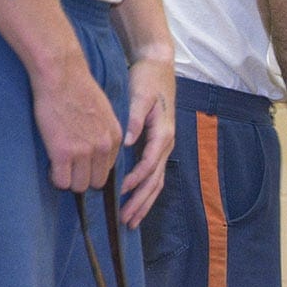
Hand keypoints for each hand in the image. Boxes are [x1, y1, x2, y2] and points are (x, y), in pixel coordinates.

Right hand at [30, 52, 122, 192]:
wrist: (61, 74)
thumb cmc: (78, 87)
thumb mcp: (104, 112)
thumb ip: (104, 132)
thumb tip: (98, 148)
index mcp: (115, 138)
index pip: (108, 170)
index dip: (93, 170)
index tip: (82, 165)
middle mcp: (103, 147)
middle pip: (96, 182)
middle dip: (82, 179)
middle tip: (69, 169)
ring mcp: (83, 151)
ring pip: (79, 185)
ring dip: (68, 180)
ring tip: (59, 168)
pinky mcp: (62, 152)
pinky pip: (61, 180)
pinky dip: (55, 178)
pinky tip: (51, 167)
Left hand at [118, 57, 174, 226]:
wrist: (158, 67)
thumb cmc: (148, 79)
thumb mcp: (140, 95)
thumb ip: (135, 119)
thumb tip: (128, 141)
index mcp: (162, 135)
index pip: (149, 165)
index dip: (135, 180)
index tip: (120, 192)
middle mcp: (165, 145)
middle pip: (155, 182)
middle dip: (141, 202)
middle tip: (127, 220)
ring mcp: (163, 147)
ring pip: (156, 182)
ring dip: (144, 202)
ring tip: (131, 220)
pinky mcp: (157, 146)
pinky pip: (153, 175)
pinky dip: (144, 191)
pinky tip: (135, 201)